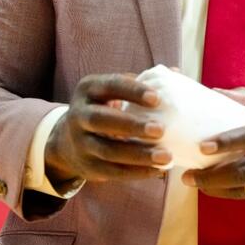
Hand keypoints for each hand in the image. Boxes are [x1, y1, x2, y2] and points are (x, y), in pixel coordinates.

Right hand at [44, 73, 170, 183]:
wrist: (68, 142)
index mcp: (89, 89)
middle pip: (101, 120)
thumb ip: (140, 83)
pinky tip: (157, 170)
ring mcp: (80, 143)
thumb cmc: (104, 108)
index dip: (133, 91)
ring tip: (166, 156)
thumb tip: (176, 72)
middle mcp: (79, 114)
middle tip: (161, 130)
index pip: (110, 86)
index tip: (157, 98)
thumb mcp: (112, 91)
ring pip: (108, 150)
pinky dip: (135, 172)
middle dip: (131, 125)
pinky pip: (112, 171)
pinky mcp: (87, 167)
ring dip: (138, 155)